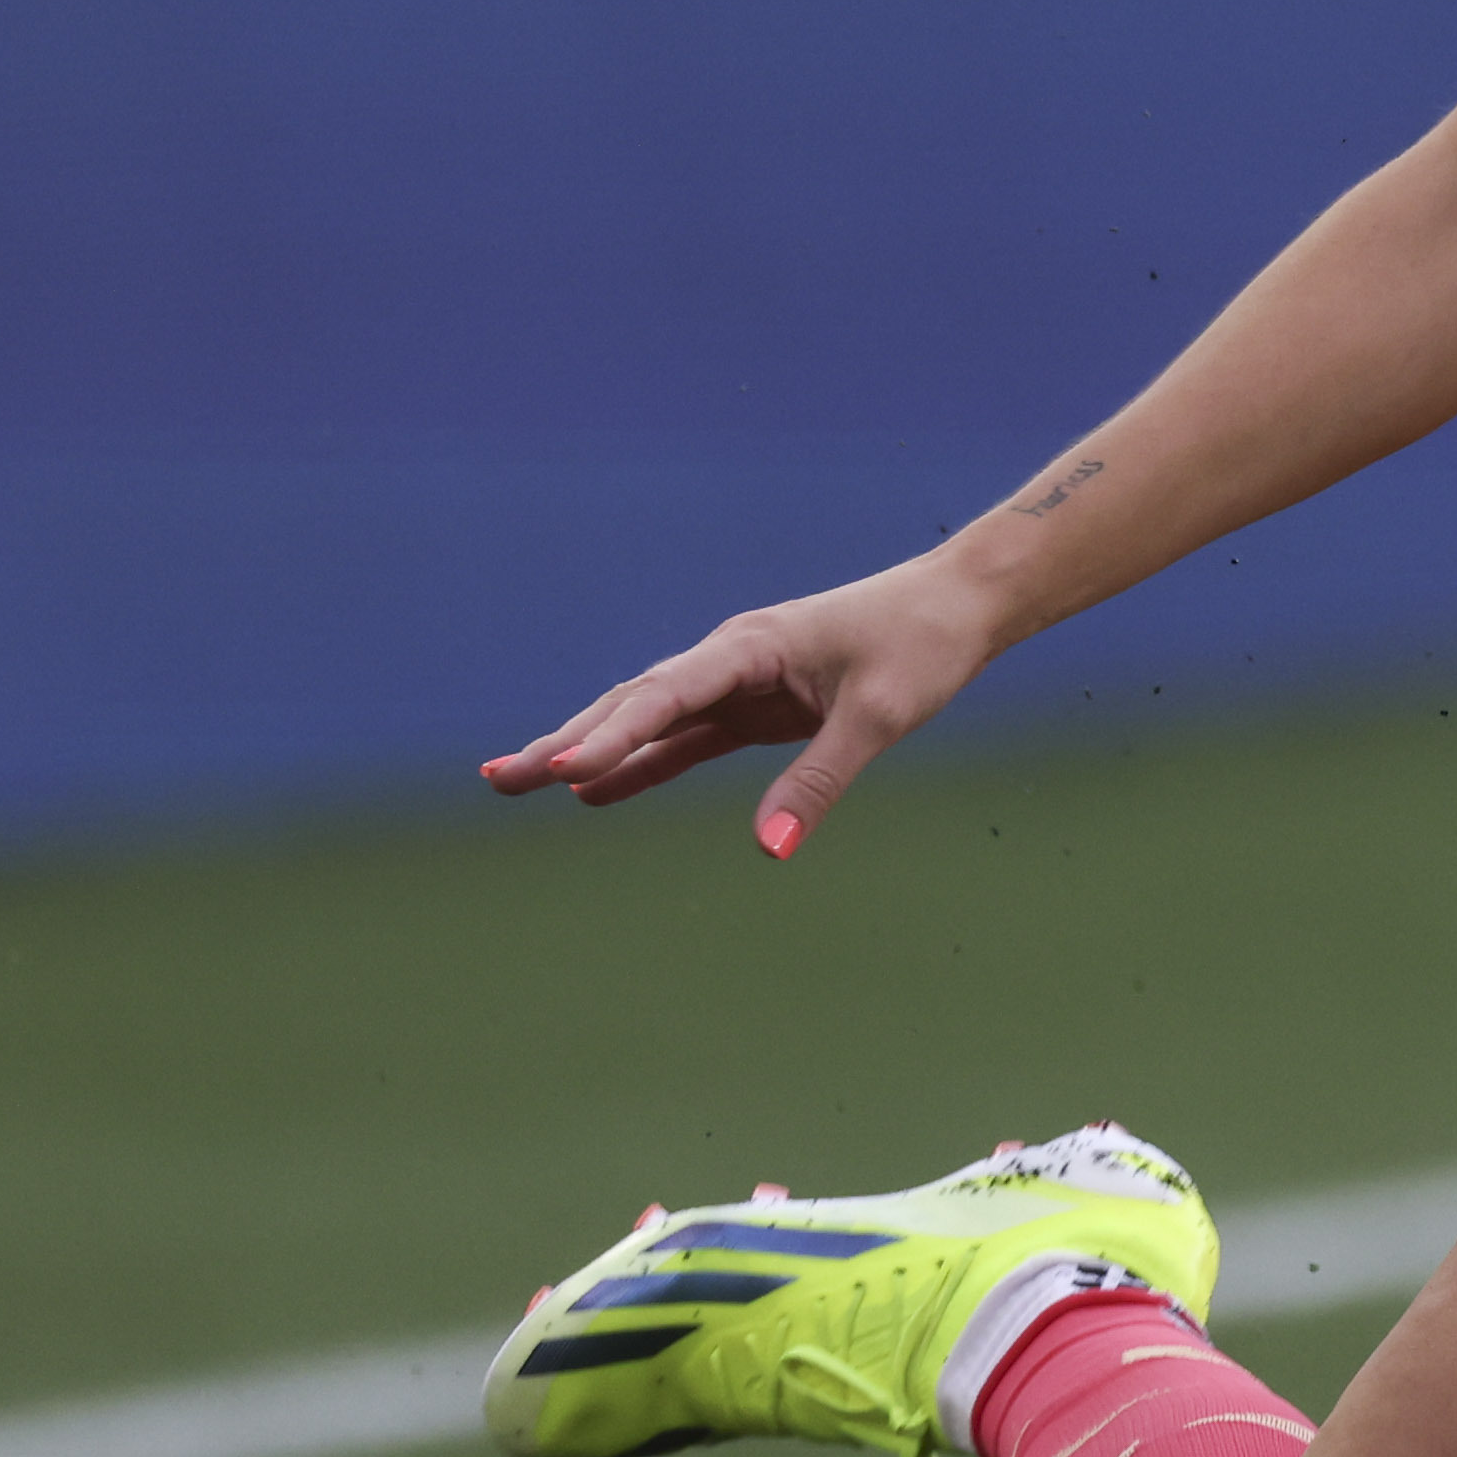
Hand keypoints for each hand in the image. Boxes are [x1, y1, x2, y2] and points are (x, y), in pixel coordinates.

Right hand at [478, 553, 1002, 858]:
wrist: (959, 606)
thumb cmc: (922, 645)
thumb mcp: (878, 717)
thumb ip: (820, 782)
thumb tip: (772, 849)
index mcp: (749, 646)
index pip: (666, 695)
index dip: (614, 736)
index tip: (565, 768)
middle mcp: (729, 659)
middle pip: (632, 704)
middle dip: (565, 741)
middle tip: (498, 780)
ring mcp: (738, 683)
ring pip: (648, 722)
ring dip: (587, 751)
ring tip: (518, 782)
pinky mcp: (756, 706)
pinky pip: (685, 740)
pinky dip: (640, 764)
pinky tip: (594, 792)